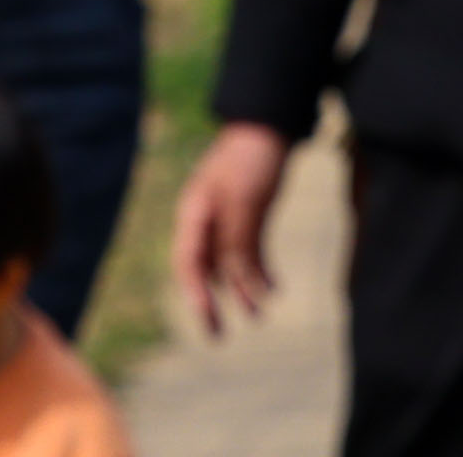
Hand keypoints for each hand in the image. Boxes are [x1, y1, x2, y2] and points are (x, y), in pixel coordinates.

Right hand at [172, 123, 292, 337]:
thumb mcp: (244, 199)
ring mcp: (228, 219)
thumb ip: (237, 239)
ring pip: (231, 265)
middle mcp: (207, 220)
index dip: (195, 291)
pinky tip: (274, 288)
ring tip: (258, 316)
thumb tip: (238, 279)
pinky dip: (260, 271)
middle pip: (205, 269)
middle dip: (212, 303)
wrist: (273, 123)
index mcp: (195, 213)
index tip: (206, 315)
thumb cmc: (252, 156)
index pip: (188, 261)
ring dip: (243, 290)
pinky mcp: (250, 216)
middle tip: (218, 337)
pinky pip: (251, 251)